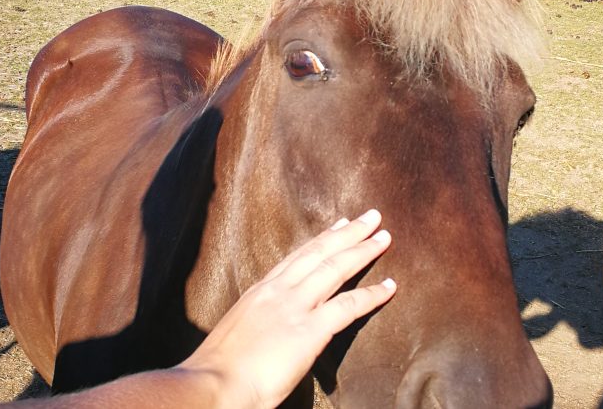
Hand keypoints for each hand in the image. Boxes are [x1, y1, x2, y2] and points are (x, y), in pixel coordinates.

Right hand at [179, 209, 395, 408]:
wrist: (211, 386)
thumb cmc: (217, 373)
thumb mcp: (235, 337)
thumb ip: (257, 328)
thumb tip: (268, 336)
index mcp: (258, 293)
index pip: (295, 258)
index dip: (320, 241)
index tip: (337, 226)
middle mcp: (277, 292)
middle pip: (318, 253)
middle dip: (347, 233)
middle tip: (370, 217)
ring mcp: (294, 308)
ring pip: (335, 269)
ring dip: (363, 250)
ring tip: (385, 236)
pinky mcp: (309, 330)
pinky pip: (348, 306)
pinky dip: (372, 294)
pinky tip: (390, 287)